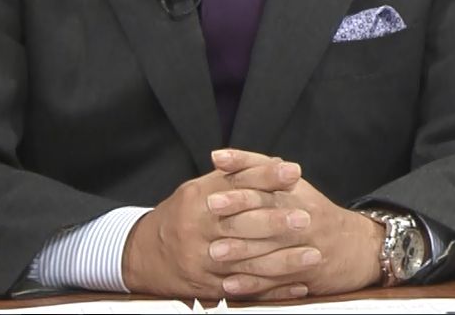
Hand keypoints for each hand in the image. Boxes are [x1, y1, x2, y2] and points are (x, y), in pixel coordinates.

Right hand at [120, 161, 318, 301]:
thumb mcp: (201, 188)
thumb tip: (279, 164)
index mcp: (198, 198)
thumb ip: (238, 175)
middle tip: (307, 219)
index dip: (266, 176)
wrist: (141, 253)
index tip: (293, 172)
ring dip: (282, 261)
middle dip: (276, 222)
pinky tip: (297, 286)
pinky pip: (244, 290)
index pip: (236, 183)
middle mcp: (197, 228)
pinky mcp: (206, 286)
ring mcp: (201, 260)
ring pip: (246, 262)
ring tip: (313, 256)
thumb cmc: (182, 214)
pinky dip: (272, 290)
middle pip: (241, 224)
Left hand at [209, 149, 387, 296]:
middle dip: (237, 212)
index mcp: (297, 193)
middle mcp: (304, 217)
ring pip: (271, 248)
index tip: (215, 176)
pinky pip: (276, 280)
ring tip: (215, 251)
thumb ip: (257, 170)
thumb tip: (218, 158)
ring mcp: (306, 247)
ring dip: (242, 250)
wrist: (358, 247)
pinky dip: (253, 284)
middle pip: (269, 212)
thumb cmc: (315, 214)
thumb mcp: (292, 187)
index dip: (241, 179)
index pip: (266, 180)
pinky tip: (230, 284)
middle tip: (210, 211)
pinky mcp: (306, 275)